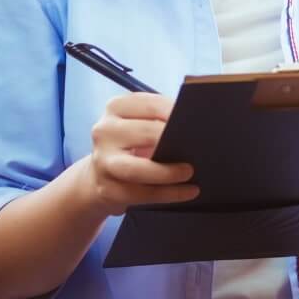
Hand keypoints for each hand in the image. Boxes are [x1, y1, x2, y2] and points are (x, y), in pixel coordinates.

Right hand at [83, 93, 199, 215]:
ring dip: (167, 173)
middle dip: (173, 141)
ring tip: (189, 172)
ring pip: (136, 169)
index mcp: (117, 107)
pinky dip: (167, 193)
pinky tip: (187, 191)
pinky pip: (140, 193)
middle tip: (197, 149)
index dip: (175, 113)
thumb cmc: (133, 144)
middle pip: (145, 134)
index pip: (151, 104)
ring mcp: (102, 161)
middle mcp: (105, 131)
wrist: (101, 175)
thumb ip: (163, 119)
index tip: (196, 122)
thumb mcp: (142, 123)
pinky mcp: (106, 189)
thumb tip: (195, 125)